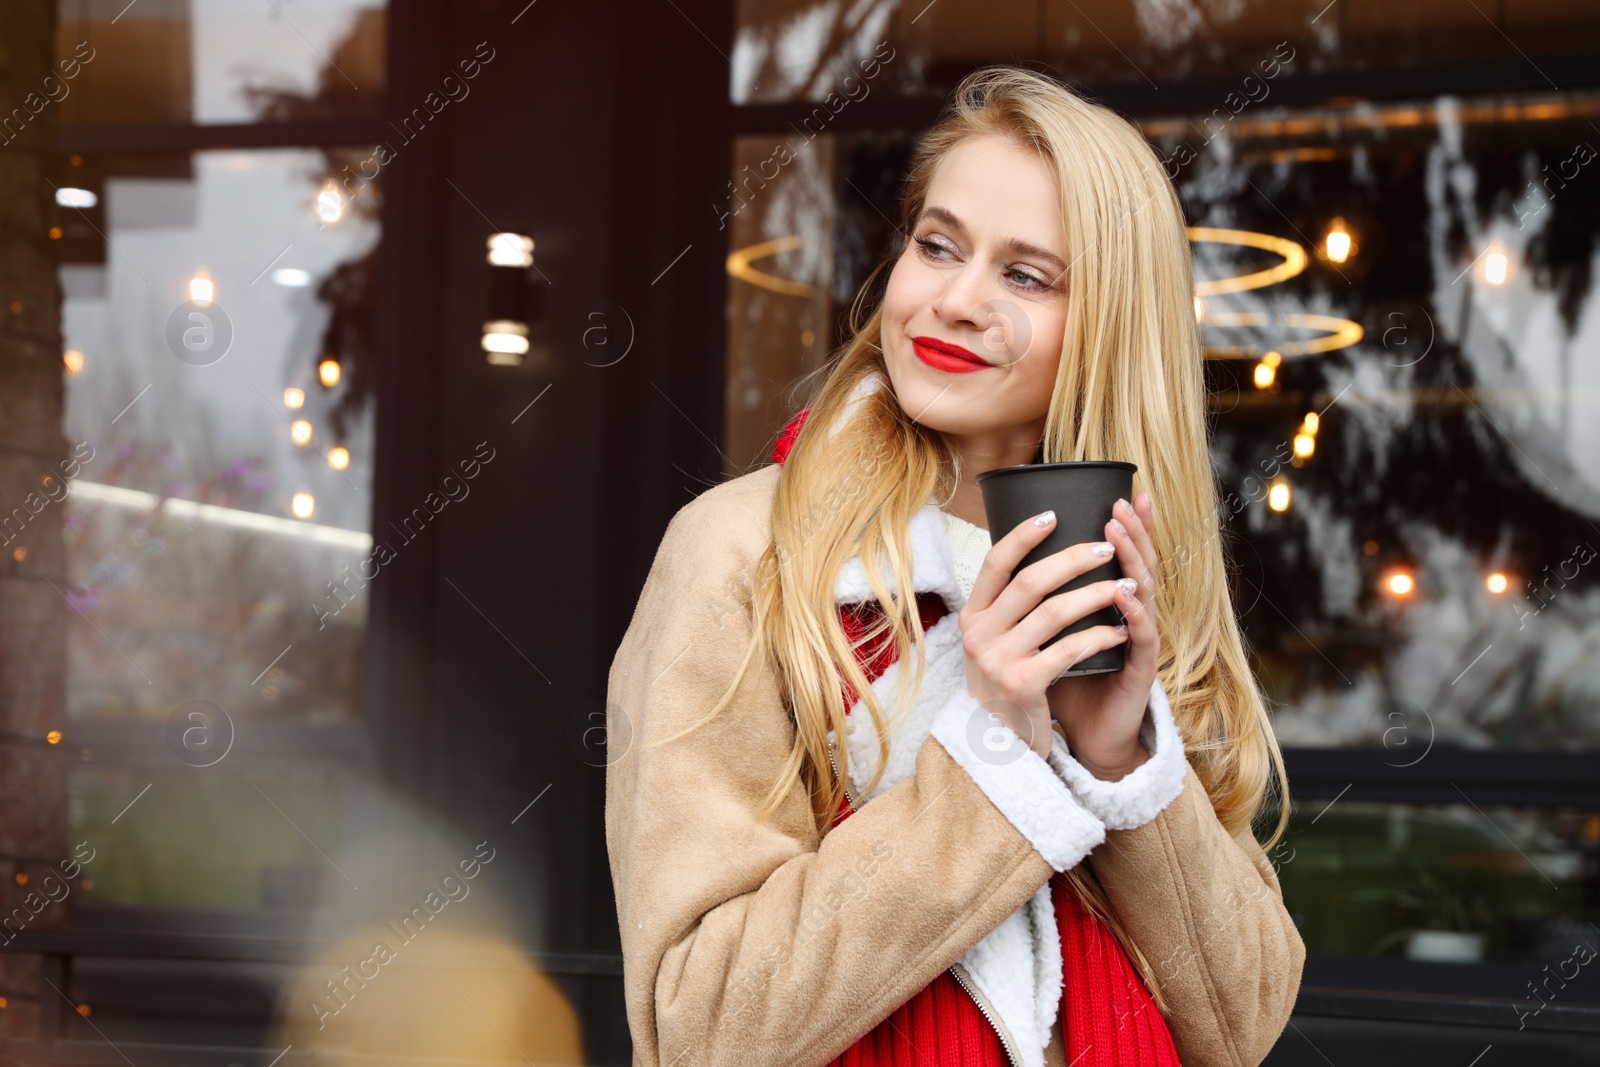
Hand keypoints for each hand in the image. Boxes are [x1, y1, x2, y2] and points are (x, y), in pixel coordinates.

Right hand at [958, 508, 1135, 758]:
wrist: (1001, 746)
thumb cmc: (1007, 684)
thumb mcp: (994, 642)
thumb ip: (1009, 607)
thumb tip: (1045, 555)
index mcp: (972, 617)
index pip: (995, 563)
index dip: (1024, 536)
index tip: (1054, 515)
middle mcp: (979, 635)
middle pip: (1031, 582)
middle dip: (1074, 559)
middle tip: (1107, 547)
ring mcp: (998, 661)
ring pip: (1055, 612)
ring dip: (1097, 594)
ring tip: (1126, 585)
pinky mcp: (1023, 686)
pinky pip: (1070, 649)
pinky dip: (1101, 636)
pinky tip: (1122, 631)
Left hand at [1047, 494, 1160, 779]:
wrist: (1090, 739)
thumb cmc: (1069, 684)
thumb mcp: (1050, 636)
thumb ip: (1040, 607)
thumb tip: (1003, 570)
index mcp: (1113, 606)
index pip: (1124, 558)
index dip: (1128, 528)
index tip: (1118, 493)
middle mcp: (1131, 618)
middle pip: (1140, 564)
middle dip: (1131, 531)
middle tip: (1121, 502)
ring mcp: (1139, 643)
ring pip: (1145, 593)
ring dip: (1131, 560)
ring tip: (1117, 533)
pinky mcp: (1140, 672)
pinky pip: (1140, 637)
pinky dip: (1133, 614)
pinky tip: (1125, 594)